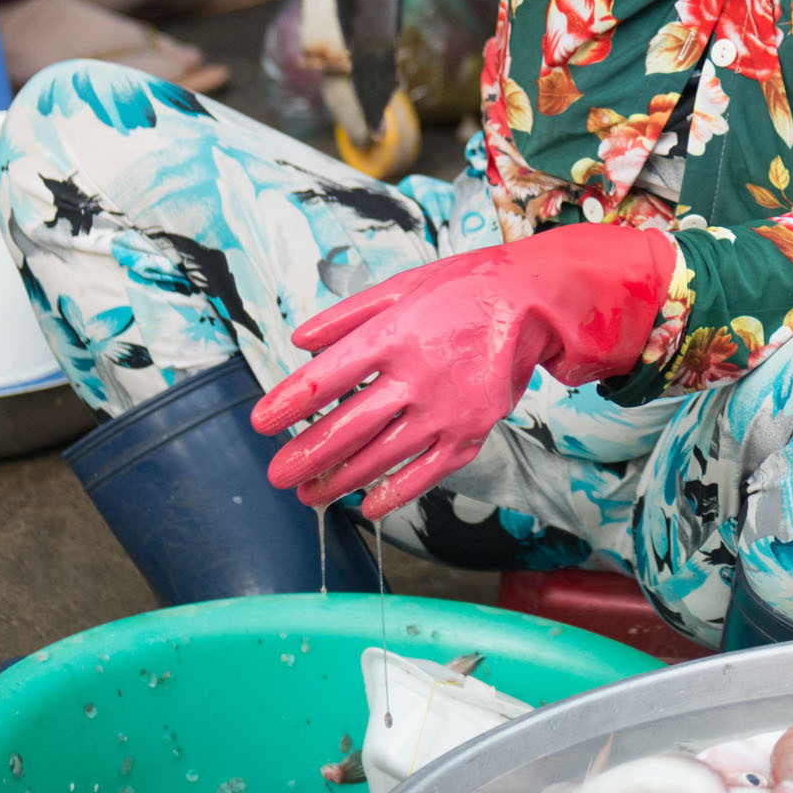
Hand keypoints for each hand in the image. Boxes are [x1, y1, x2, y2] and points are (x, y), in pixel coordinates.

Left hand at [249, 224, 673, 518]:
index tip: (261, 422)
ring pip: (380, 457)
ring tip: (308, 494)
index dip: (288, 403)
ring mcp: (444, 411)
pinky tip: (367, 506)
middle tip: (276, 474)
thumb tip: (299, 343)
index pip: (327, 378)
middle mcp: (416, 376)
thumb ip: (347, 317)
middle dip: (305, 456)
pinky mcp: (469, 433)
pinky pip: (424, 474)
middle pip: (347, 427)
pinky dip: (393, 494)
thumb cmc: (461, 290)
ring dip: (338, 480)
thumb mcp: (400, 287)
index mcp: (394, 335)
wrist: (531, 303)